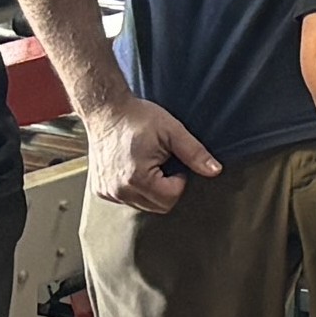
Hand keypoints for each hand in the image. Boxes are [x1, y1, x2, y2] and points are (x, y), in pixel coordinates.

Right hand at [88, 93, 223, 214]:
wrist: (105, 110)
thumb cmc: (137, 117)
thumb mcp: (172, 131)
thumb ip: (194, 153)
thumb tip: (215, 171)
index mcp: (137, 178)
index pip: (171, 198)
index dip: (179, 180)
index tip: (172, 160)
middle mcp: (119, 191)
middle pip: (158, 206)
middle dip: (166, 187)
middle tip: (161, 161)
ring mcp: (108, 192)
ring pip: (143, 205)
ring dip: (151, 189)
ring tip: (146, 162)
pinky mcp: (101, 190)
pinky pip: (127, 199)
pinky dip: (135, 188)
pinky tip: (132, 167)